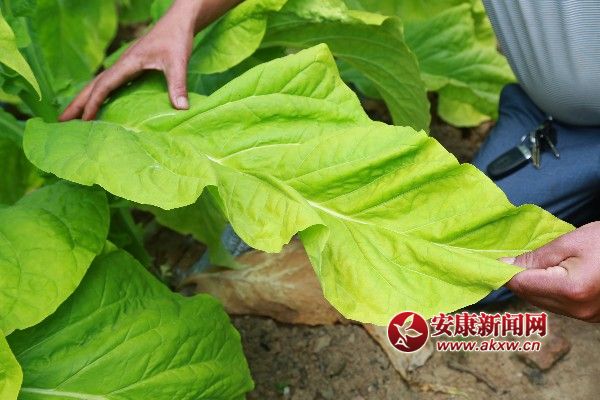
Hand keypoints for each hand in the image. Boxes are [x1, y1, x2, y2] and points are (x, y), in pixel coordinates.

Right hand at [59, 0, 241, 120]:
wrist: (178, 22)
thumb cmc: (176, 38)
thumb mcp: (178, 62)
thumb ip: (178, 85)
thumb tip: (181, 108)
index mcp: (128, 63)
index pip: (104, 85)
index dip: (93, 103)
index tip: (84, 120)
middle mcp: (122, 64)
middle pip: (93, 85)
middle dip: (77, 103)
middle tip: (60, 121)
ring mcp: (125, 65)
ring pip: (99, 84)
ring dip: (84, 99)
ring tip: (72, 117)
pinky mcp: (132, 67)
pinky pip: (109, 84)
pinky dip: (99, 95)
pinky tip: (97, 105)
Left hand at [505, 222, 599, 321]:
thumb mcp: (571, 242)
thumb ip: (537, 257)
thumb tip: (506, 265)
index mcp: (570, 290)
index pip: (521, 285)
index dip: (505, 272)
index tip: (494, 260)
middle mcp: (577, 310)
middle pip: (529, 296)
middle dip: (517, 279)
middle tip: (512, 259)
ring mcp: (586, 317)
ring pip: (542, 303)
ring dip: (533, 286)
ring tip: (534, 266)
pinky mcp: (592, 317)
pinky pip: (558, 306)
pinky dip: (548, 292)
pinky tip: (551, 276)